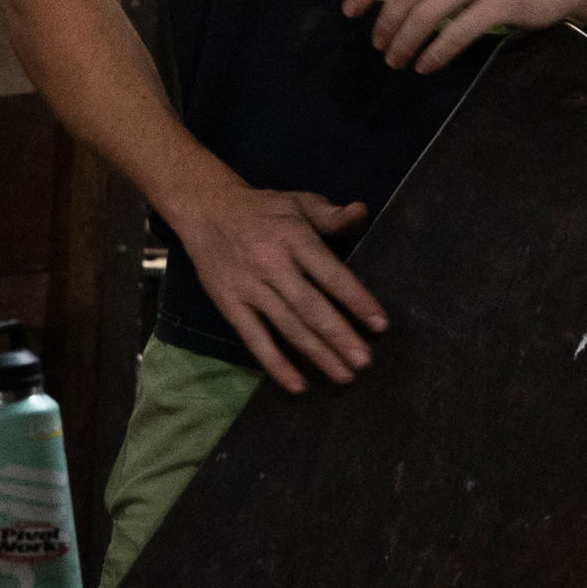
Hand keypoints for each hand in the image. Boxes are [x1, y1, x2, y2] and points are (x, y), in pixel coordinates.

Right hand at [170, 182, 382, 393]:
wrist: (206, 210)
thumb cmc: (265, 210)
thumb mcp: (300, 202)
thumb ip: (332, 215)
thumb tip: (362, 213)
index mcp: (294, 238)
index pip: (330, 274)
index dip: (356, 300)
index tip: (379, 324)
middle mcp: (271, 265)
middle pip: (309, 307)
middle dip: (338, 336)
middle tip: (364, 362)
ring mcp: (248, 288)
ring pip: (286, 327)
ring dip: (316, 354)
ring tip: (343, 376)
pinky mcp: (229, 305)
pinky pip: (254, 339)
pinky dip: (275, 364)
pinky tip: (297, 385)